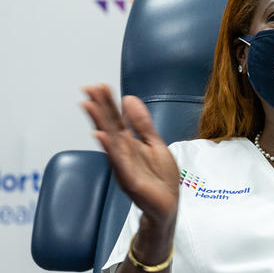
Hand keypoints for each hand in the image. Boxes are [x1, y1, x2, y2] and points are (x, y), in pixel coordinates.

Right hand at [81, 84, 179, 226]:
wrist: (167, 205)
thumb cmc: (160, 177)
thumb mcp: (155, 143)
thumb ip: (142, 123)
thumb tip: (129, 99)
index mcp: (130, 143)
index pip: (116, 119)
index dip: (108, 103)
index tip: (99, 85)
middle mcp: (123, 152)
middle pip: (110, 126)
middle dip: (100, 107)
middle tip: (89, 89)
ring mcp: (124, 165)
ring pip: (110, 140)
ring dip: (100, 122)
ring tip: (90, 105)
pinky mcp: (130, 179)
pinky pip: (119, 161)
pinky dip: (110, 148)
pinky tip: (102, 135)